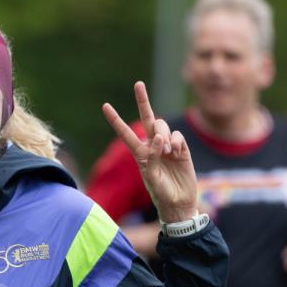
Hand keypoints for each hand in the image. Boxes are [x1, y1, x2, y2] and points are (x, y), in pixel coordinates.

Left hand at [102, 82, 198, 222]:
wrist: (179, 202)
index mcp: (140, 153)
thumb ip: (153, 157)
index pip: (125, 133)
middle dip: (143, 101)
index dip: (116, 120)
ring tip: (168, 152)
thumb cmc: (161, 193)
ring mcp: (167, 146)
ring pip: (163, 127)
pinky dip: (175, 141)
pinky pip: (177, 135)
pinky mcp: (182, 148)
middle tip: (138, 84)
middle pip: (147, 118)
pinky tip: (176, 152)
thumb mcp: (151, 177)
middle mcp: (152, 146)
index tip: (105, 106)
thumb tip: (159, 138)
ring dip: (164, 135)